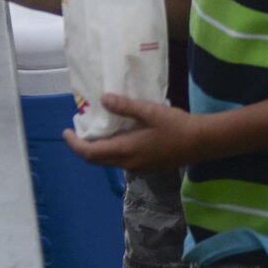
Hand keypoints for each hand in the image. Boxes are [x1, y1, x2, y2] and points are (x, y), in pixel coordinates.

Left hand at [63, 94, 199, 175]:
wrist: (200, 142)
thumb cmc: (175, 125)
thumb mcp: (150, 111)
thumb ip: (125, 106)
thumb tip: (103, 99)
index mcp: (126, 150)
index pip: (90, 153)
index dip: (74, 144)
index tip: (66, 132)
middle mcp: (128, 164)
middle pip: (97, 160)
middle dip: (83, 146)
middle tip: (77, 129)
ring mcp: (138, 168)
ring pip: (109, 161)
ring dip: (98, 148)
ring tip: (96, 129)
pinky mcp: (146, 167)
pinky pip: (121, 161)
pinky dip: (112, 150)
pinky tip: (118, 135)